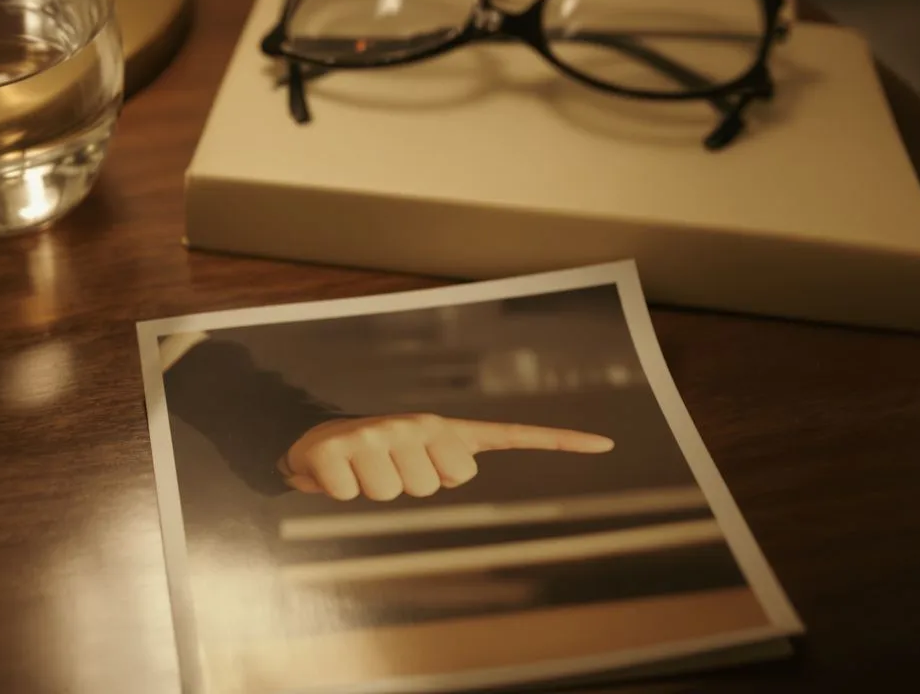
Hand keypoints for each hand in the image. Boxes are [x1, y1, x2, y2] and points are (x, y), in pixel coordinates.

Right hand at [280, 413, 613, 500]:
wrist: (314, 443)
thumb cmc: (377, 455)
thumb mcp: (418, 455)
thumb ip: (449, 461)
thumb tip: (465, 470)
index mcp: (441, 427)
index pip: (508, 435)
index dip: (554, 442)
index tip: (605, 444)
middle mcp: (414, 424)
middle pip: (438, 485)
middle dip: (415, 487)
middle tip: (391, 469)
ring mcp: (376, 434)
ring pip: (396, 493)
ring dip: (376, 491)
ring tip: (364, 471)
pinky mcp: (340, 450)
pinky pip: (351, 495)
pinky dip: (338, 492)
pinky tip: (335, 475)